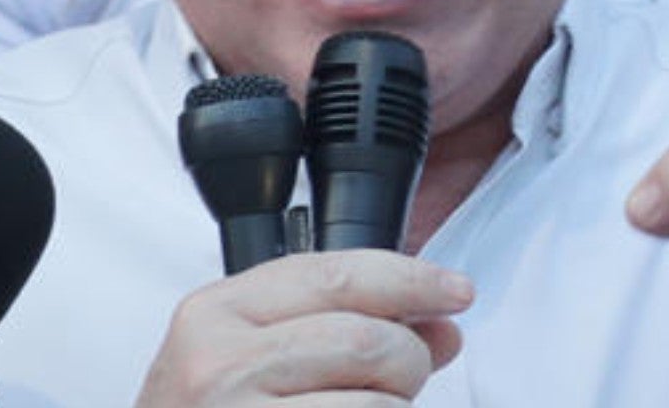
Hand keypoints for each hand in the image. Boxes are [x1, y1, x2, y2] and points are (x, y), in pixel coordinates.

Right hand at [134, 250, 471, 406]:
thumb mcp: (247, 358)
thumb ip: (334, 328)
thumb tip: (439, 326)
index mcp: (215, 314)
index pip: (334, 273)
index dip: (409, 278)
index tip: (453, 290)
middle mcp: (220, 364)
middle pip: (365, 339)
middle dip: (408, 358)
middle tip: (407, 376)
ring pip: (375, 403)